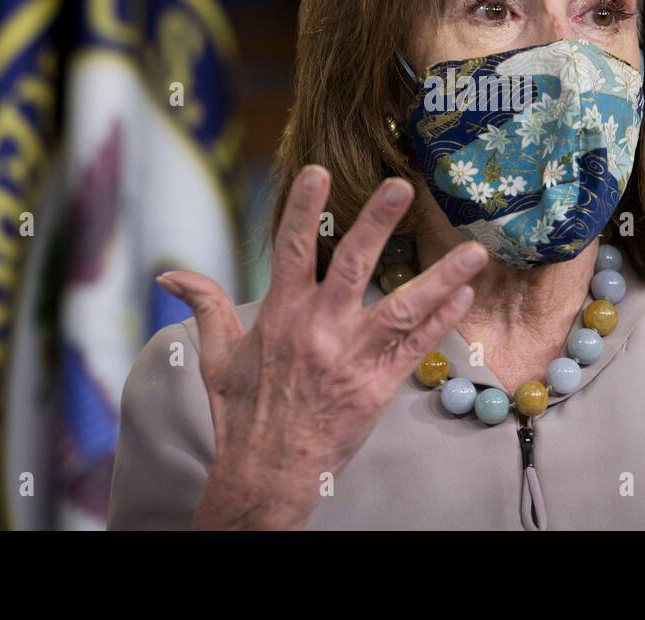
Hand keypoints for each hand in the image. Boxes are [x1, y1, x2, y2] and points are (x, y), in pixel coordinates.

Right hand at [156, 164, 487, 529]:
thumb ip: (204, 306)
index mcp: (280, 316)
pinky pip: (415, 347)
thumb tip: (170, 275)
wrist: (266, 474)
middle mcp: (319, 330)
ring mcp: (352, 358)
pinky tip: (466, 295)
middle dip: (377, 223)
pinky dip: (442, 321)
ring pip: (402, 307)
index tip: (317, 170)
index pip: (289, 249)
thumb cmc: (242, 414)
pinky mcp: (377, 386)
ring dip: (440, 277)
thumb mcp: (217, 356)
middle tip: (402, 186)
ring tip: (474, 250)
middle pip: (351, 266)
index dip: (303, 208)